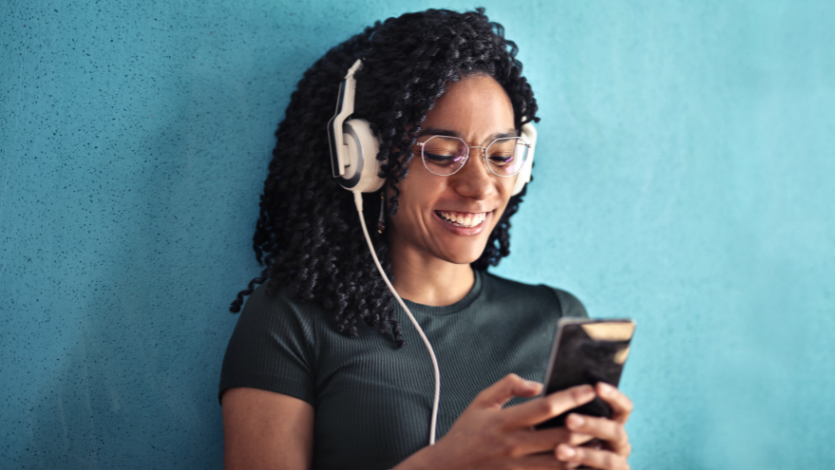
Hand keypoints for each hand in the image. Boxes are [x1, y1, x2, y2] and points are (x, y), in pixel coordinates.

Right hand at [395, 374, 598, 469]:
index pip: (545, 407)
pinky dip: (570, 468)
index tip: (590, 388)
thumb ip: (508, 386)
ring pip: (562, 461)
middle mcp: (514, 445)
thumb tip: (537, 384)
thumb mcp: (481, 402)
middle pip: (560, 436)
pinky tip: (583, 460)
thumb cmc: (465, 432)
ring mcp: (518, 467)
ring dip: (584, 450)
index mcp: (504, 421)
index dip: (571, 397)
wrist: (447, 468)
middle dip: (586, 425)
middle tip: (605, 415)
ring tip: (601, 438)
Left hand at [554, 382, 632, 469]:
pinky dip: (582, 469)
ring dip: (583, 453)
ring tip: (559, 450)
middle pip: (615, 430)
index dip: (614, 396)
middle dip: (592, 425)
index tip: (596, 386)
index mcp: (612, 425)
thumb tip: (541, 389)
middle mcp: (619, 444)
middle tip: (569, 420)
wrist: (557, 468)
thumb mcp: (567, 427)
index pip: (623, 407)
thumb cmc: (565, 444)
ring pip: (607, 458)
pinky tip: (563, 465)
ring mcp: (618, 464)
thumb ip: (565, 412)